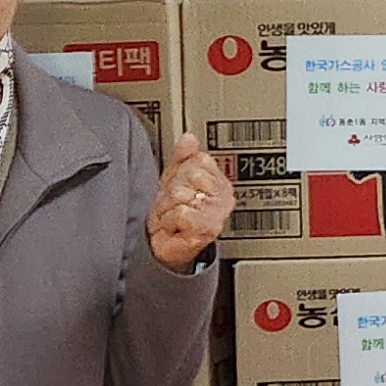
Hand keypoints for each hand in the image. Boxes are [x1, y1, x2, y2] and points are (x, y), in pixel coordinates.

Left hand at [145, 133, 232, 268]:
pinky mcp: (208, 228)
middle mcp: (223, 196)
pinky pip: (180, 212)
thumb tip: (189, 138)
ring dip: (169, 207)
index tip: (179, 187)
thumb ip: (182, 157)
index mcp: (219, 181)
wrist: (162, 248)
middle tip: (174, 205)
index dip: (181, 172)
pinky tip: (175, 228)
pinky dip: (170, 221)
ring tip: (173, 217)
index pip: (200, 160)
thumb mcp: (174, 180)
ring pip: (183, 193)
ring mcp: (217, 213)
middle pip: (191, 175)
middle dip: (174, 190)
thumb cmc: (171, 216)